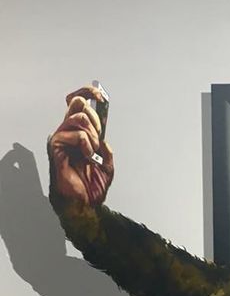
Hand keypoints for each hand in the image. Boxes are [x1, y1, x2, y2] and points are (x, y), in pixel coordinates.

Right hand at [48, 86, 113, 205]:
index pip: (78, 104)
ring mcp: (61, 138)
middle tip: (98, 138)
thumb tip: (104, 137)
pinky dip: (86, 144)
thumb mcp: (108, 164)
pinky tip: (87, 156)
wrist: (85, 202)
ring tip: (92, 151)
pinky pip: (75, 134)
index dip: (88, 93)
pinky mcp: (57, 146)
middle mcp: (68, 132)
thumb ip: (106, 148)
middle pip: (78, 104)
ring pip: (78, 117)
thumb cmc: (92, 186)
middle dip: (96, 119)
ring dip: (92, 134)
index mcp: (79, 134)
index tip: (102, 95)